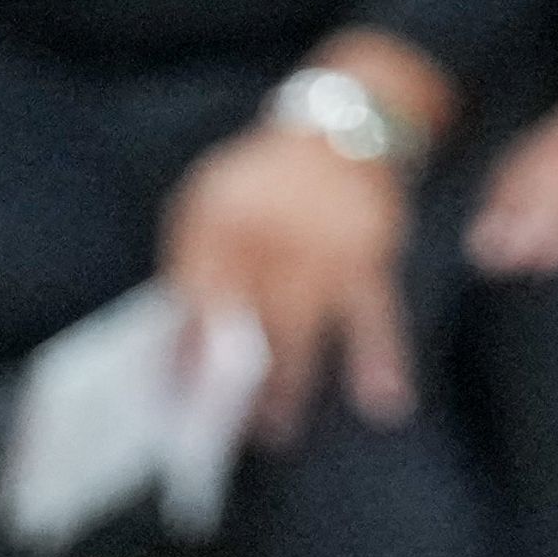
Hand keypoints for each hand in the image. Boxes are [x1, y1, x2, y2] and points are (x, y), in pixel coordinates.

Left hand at [163, 118, 418, 444]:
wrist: (342, 126)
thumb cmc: (264, 181)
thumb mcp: (208, 201)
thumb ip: (191, 264)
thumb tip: (179, 349)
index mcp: (221, 215)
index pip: (195, 290)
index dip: (183, 346)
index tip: (173, 395)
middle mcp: (271, 230)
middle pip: (246, 319)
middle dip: (231, 378)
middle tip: (220, 429)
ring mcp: (324, 245)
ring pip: (304, 327)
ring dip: (290, 384)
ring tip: (276, 429)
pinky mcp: (371, 254)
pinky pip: (377, 314)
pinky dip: (382, 358)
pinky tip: (385, 400)